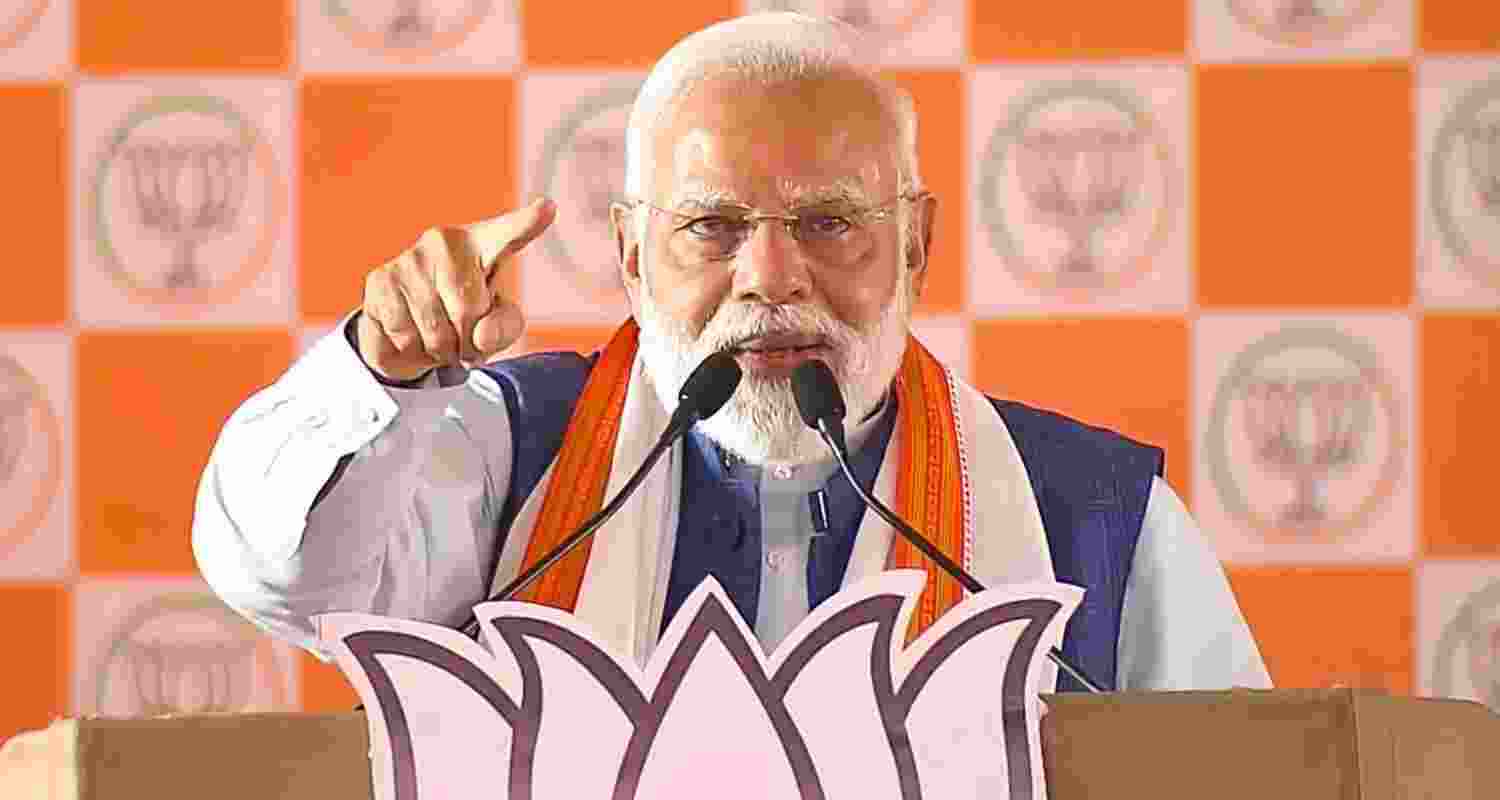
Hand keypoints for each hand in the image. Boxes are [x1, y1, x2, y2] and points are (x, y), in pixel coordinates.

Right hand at [357, 197, 555, 381]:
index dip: (527, 223)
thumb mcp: (499, 325)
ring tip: (438, 337)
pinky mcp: (378, 282)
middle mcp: (443, 242)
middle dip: (467, 343)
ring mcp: (407, 259)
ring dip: (438, 350)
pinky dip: (409, 349)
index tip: (547, 209)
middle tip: (462, 339)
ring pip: (432, 330)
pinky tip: (411, 334)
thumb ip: (504, 328)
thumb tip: (481, 336)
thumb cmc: (464, 318)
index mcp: (483, 243)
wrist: (409, 329)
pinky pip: (401, 335)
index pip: (508, 234)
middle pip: (467, 312)